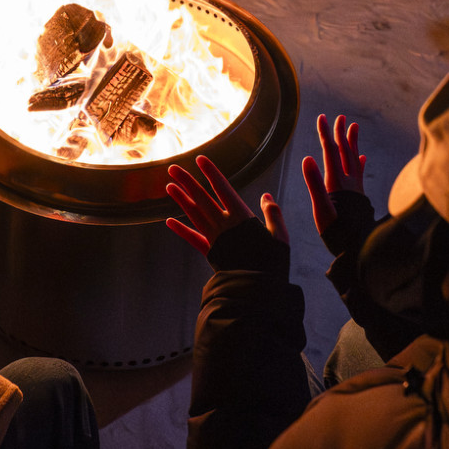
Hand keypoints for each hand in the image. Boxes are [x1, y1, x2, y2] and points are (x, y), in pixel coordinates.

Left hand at [164, 154, 287, 259]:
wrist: (257, 289)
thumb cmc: (272, 262)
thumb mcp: (280, 236)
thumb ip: (272, 213)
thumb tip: (266, 196)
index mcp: (241, 217)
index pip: (223, 188)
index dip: (211, 173)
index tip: (200, 159)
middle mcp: (223, 224)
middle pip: (202, 198)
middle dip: (187, 182)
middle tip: (172, 168)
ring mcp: (214, 238)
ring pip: (194, 215)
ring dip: (180, 200)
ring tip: (168, 186)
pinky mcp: (210, 252)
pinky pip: (192, 239)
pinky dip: (181, 230)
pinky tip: (169, 221)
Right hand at [299, 113, 365, 241]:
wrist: (358, 247)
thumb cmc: (336, 231)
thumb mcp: (321, 208)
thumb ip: (314, 183)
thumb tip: (307, 158)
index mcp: (336, 182)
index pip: (330, 152)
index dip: (325, 134)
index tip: (322, 117)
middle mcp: (348, 182)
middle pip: (344, 152)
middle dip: (340, 133)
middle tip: (340, 116)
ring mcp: (356, 188)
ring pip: (354, 159)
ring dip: (352, 143)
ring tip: (354, 127)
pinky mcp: (360, 196)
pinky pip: (360, 174)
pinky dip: (360, 163)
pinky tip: (362, 158)